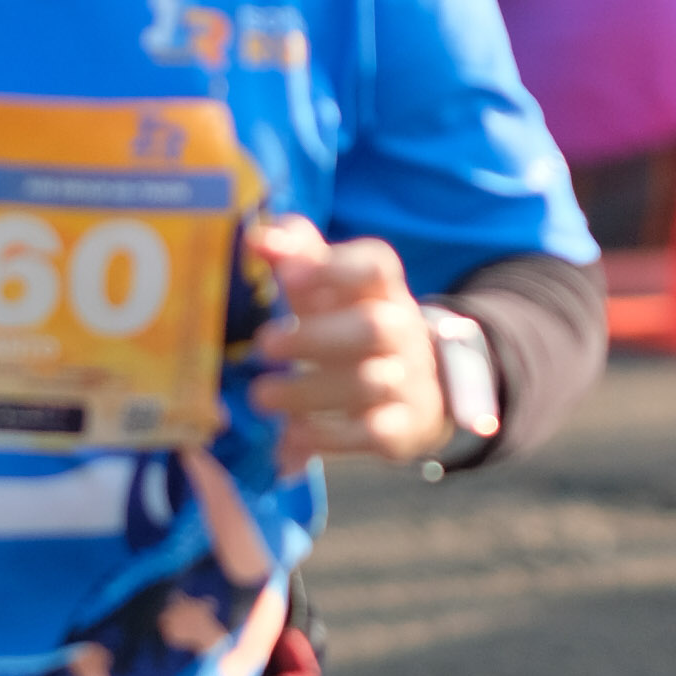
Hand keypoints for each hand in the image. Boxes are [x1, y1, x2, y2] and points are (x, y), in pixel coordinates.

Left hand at [244, 218, 451, 465]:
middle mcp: (403, 331)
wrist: (418, 389)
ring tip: (262, 395)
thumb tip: (256, 238)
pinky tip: (290, 438)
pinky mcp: (404, 428)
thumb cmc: (350, 328)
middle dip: (316, 336)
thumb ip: (297, 258)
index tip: (287, 275)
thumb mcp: (330, 291)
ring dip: (309, 391)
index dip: (333, 268)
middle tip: (263, 345)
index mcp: (384, 290)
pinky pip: (373, 433)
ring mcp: (409, 380)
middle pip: (374, 327)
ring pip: (370, 383)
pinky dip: (328, 437)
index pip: (375, 267)